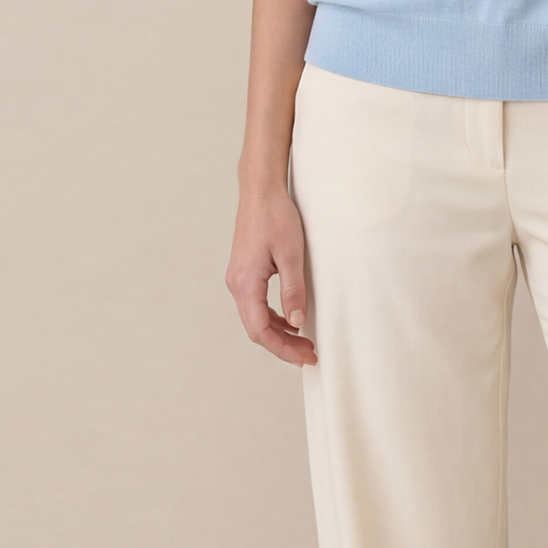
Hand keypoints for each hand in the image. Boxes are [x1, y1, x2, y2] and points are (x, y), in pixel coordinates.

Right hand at [227, 177, 316, 364]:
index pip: (260, 330)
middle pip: (256, 329)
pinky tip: (292, 321)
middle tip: (310, 354)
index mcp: (246, 283)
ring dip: (279, 333)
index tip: (306, 357)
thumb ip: (293, 290)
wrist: (260, 191)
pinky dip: (273, 318)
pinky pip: (256, 305)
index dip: (283, 349)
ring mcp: (238, 279)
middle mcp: (237, 285)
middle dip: (283, 346)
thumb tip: (297, 323)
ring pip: (255, 319)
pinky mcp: (244, 273)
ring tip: (304, 342)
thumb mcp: (291, 254)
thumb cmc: (276, 217)